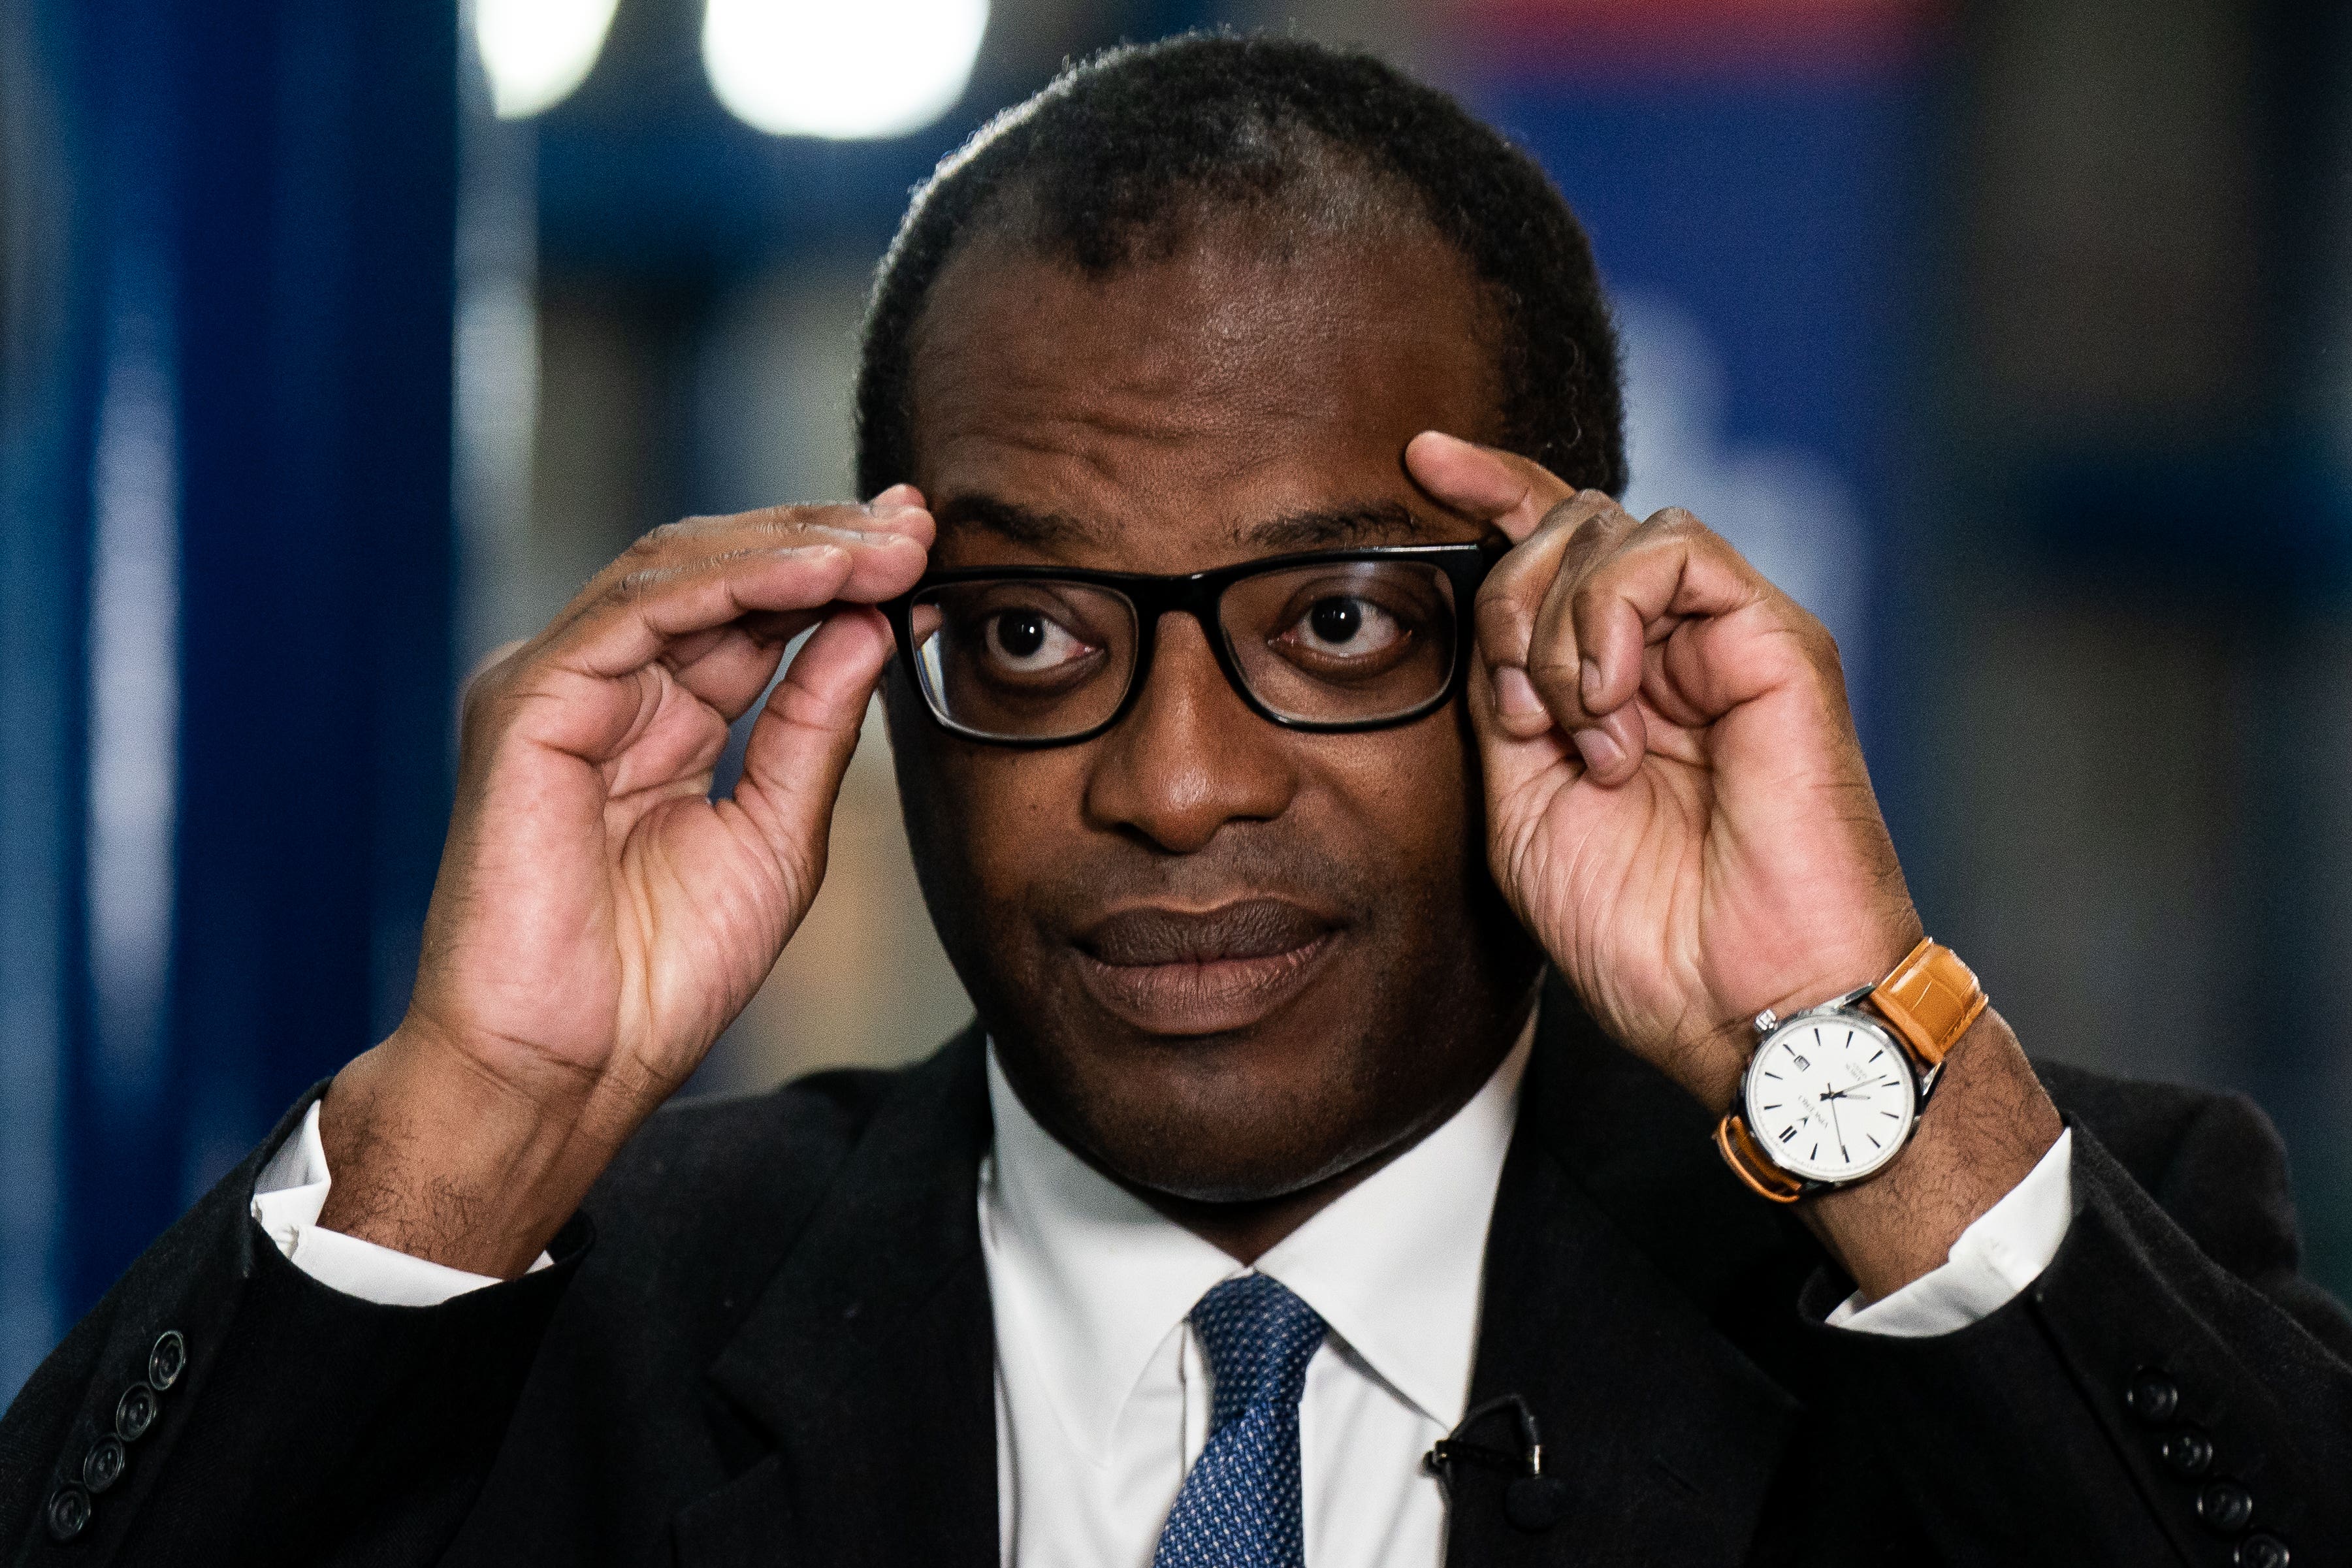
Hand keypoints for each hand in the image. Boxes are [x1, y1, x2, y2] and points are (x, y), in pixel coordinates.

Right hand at [318, 491, 932, 1273]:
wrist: (568, 1072)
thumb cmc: (654, 980)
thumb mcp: (776, 835)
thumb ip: (814, 726)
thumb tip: (871, 626)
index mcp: (652, 718)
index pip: (748, 611)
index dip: (835, 570)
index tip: (924, 545)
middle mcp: (600, 687)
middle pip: (715, 571)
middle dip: (822, 536)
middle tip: (917, 518)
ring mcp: (555, 688)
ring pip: (676, 572)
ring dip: (790, 546)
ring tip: (883, 541)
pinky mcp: (526, 706)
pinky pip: (635, 615)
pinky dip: (730, 584)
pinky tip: (815, 575)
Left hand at [1407, 432, 1914, 1111]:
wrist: (1740, 1001)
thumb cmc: (1644, 932)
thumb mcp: (1523, 807)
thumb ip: (1502, 702)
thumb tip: (1484, 609)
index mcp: (1614, 682)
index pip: (1550, 544)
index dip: (1490, 489)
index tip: (1421, 458)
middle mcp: (1673, 648)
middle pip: (1568, 522)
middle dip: (1508, 598)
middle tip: (1521, 717)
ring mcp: (1727, 639)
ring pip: (1612, 527)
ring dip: (1557, 626)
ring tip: (1581, 733)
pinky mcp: (1776, 641)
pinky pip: (1673, 550)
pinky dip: (1613, 614)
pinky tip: (1612, 705)